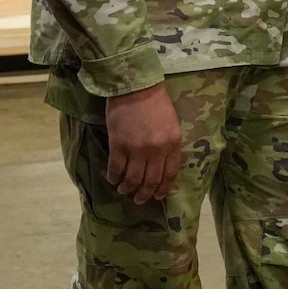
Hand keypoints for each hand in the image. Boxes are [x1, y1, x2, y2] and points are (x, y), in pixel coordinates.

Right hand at [104, 83, 180, 204]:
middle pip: (151, 180)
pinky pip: (116, 169)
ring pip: (132, 179)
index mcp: (173, 143)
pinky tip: (112, 180)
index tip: (158, 196)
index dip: (163, 188)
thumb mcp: (171, 124)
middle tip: (139, 199)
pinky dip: (114, 177)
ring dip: (128, 188)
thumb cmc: (156, 104)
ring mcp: (137, 149)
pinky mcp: (118, 145)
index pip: (170, 173)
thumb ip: (168, 145)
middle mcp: (157, 150)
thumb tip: (161, 165)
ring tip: (124, 191)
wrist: (136, 88)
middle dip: (145, 194)